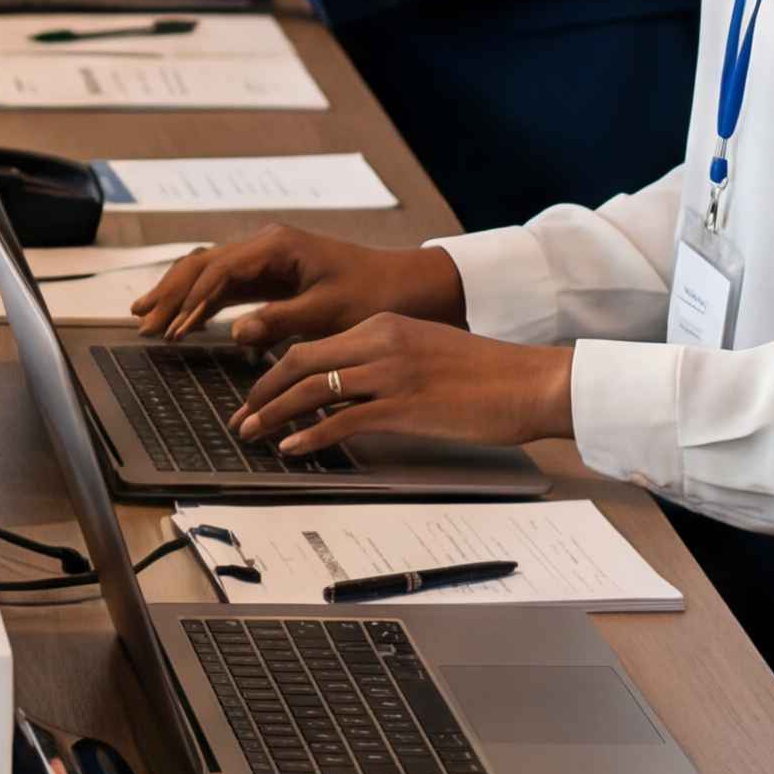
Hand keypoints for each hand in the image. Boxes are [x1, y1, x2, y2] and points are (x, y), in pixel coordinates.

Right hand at [130, 225, 466, 344]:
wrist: (411, 286)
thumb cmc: (375, 296)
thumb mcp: (329, 312)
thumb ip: (280, 321)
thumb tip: (234, 332)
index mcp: (276, 246)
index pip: (217, 270)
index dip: (190, 302)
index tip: (173, 331)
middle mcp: (265, 245)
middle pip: (201, 263)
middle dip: (169, 292)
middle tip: (140, 320)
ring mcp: (266, 257)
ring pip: (208, 270)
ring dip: (178, 294)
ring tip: (148, 318)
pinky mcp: (273, 273)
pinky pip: (226, 283)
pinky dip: (202, 300)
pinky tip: (185, 318)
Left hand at [237, 314, 574, 460]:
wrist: (531, 381)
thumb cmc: (486, 374)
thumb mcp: (425, 351)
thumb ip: (385, 360)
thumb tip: (351, 387)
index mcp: (382, 327)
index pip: (312, 346)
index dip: (276, 371)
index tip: (258, 392)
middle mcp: (379, 343)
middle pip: (299, 363)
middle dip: (262, 391)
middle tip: (241, 416)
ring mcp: (390, 374)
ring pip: (312, 389)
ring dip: (274, 414)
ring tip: (251, 433)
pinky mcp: (404, 406)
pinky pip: (342, 419)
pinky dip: (310, 434)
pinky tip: (292, 447)